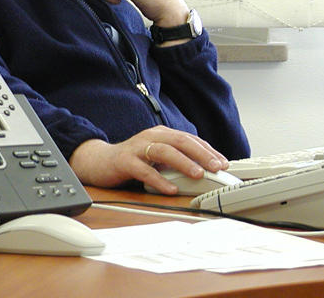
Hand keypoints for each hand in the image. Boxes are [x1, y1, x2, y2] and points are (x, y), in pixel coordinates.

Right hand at [68, 126, 228, 194]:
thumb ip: (176, 160)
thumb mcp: (157, 157)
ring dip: (184, 163)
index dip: (208, 150)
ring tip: (198, 174)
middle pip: (181, 141)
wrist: (99, 161)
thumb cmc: (132, 160)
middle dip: (202, 154)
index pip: (190, 139)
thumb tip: (204, 170)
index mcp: (162, 134)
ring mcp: (137, 148)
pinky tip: (170, 189)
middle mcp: (151, 136)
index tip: (224, 163)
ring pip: (164, 152)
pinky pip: (144, 170)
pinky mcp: (125, 161)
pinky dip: (159, 180)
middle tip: (218, 167)